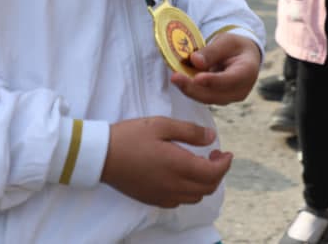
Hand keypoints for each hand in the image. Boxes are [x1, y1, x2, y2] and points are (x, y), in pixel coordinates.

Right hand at [101, 117, 231, 207]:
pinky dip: (189, 191)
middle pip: (208, 188)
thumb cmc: (130, 136)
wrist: (101, 156)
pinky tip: (182, 175)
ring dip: (204, 183)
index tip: (226, 152)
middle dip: (217, 173)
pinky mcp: (153, 200)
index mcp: (179, 166)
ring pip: (195, 197)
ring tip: (199, 164)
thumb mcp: (161, 125)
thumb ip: (189, 132)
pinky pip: (180, 201)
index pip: (213, 173)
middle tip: (215, 156)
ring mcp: (163, 196)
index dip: (225, 164)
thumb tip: (212, 138)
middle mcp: (174, 186)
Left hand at [170, 32, 260, 103]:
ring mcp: (230, 97)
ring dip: (189, 89)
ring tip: (175, 78)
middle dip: (193, 88)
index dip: (213, 81)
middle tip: (175, 77)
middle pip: (216, 94)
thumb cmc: (235, 47)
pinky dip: (191, 89)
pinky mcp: (219, 99)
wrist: (243, 57)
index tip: (197, 78)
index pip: (231, 79)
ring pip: (207, 98)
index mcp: (248, 71)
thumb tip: (195, 61)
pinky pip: (203, 96)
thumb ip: (212, 51)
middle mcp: (241, 89)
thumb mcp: (226, 41)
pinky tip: (180, 80)